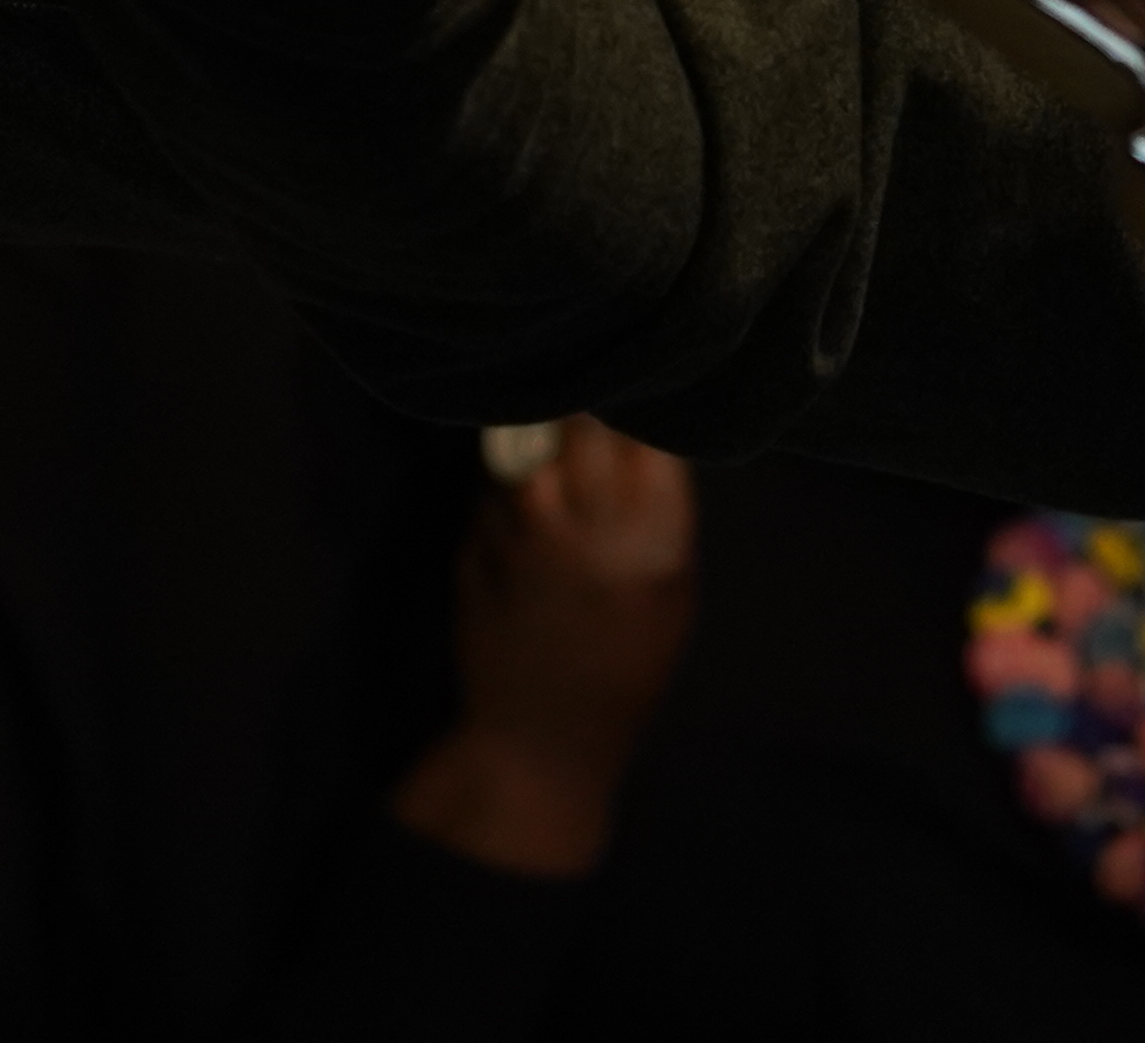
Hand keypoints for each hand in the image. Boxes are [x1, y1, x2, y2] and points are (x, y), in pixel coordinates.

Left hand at [394, 420, 701, 877]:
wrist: (540, 742)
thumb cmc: (624, 668)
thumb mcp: (672, 595)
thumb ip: (663, 516)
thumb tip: (645, 430)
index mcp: (649, 544)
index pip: (648, 435)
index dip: (642, 408)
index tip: (637, 402)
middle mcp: (585, 531)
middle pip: (582, 424)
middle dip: (587, 412)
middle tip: (590, 412)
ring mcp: (521, 540)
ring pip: (524, 446)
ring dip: (536, 442)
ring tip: (550, 459)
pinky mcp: (472, 552)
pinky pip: (489, 490)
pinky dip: (503, 488)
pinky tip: (521, 515)